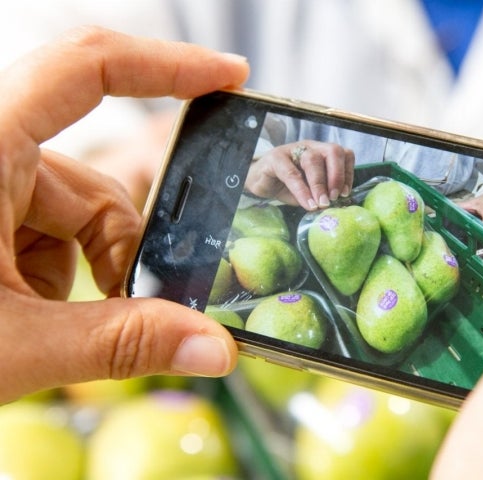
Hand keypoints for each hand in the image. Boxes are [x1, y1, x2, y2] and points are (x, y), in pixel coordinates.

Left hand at [0, 27, 249, 402]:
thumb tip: (217, 350)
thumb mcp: (10, 346)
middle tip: (139, 310)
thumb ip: (123, 344)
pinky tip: (29, 319)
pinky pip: (40, 232)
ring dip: (85, 274)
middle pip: (91, 182)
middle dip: (123, 251)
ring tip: (56, 331)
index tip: (229, 77)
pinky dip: (52, 276)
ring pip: (69, 214)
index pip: (86, 68)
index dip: (167, 64)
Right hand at [245, 140, 354, 209]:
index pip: (344, 154)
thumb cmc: (288, 186)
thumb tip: (337, 206)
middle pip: (332, 151)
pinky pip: (291, 173)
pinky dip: (302, 190)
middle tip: (334, 198)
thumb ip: (322, 195)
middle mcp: (311, 147)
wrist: (260, 182)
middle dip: (337, 176)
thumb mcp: (310, 191)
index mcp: (323, 152)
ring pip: (313, 160)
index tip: (345, 193)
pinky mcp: (276, 158)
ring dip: (320, 184)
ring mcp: (293, 150)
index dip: (348, 173)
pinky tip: (307, 204)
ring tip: (321, 203)